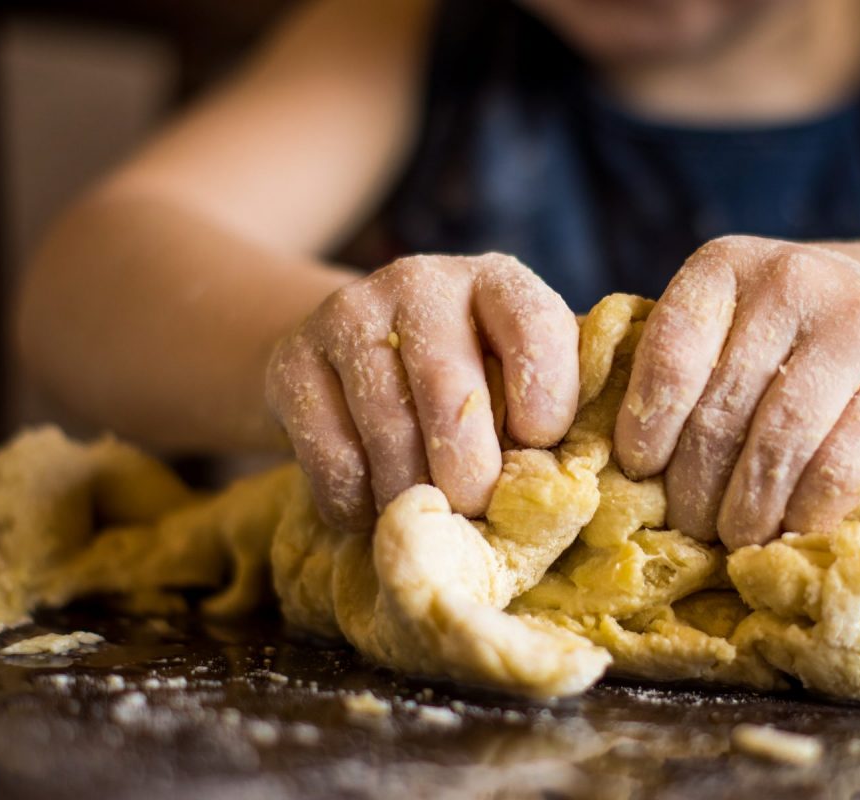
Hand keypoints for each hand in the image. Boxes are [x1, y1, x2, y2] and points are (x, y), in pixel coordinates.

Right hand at [266, 253, 578, 531]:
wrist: (355, 352)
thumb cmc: (468, 380)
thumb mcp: (516, 375)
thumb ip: (548, 415)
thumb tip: (567, 493)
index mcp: (498, 282)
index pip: (534, 327)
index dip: (546, 397)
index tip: (541, 447)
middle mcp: (422, 283)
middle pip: (448, 389)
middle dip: (470, 470)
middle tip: (478, 511)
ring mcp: (349, 315)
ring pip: (386, 429)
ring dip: (413, 494)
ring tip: (431, 520)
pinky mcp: (292, 359)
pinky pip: (330, 454)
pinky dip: (357, 502)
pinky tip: (375, 510)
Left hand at [614, 236, 859, 548]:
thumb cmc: (793, 339)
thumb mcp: (732, 323)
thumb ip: (678, 367)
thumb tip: (607, 459)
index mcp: (725, 266)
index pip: (670, 351)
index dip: (648, 421)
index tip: (640, 472)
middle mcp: (791, 280)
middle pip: (722, 408)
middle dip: (696, 486)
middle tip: (690, 529)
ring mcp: (857, 322)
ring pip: (779, 440)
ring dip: (748, 509)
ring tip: (734, 540)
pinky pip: (842, 462)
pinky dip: (807, 512)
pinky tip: (789, 532)